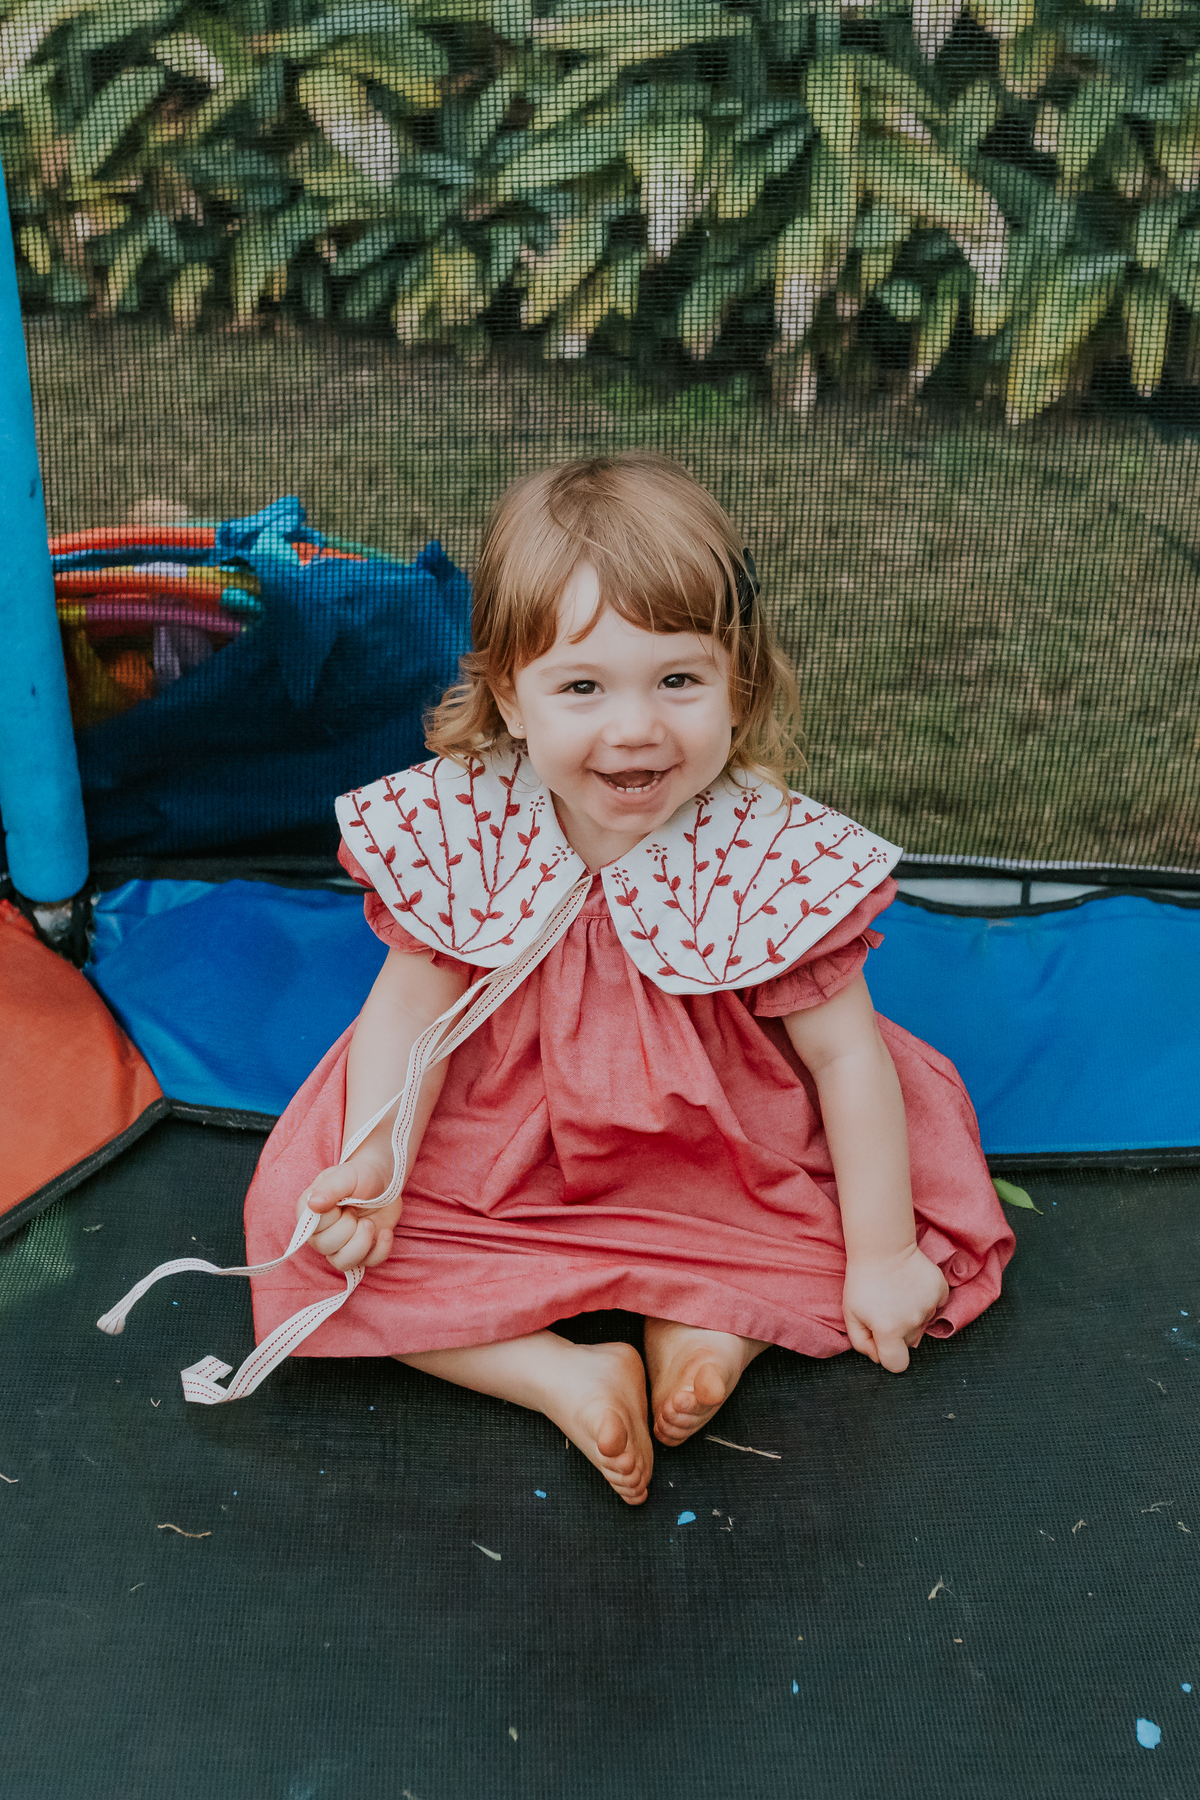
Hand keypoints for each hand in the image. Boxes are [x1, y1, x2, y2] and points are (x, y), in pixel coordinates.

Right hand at [295, 1153, 400, 1272]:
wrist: (385, 1181)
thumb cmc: (361, 1175)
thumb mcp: (347, 1175)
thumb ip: (330, 1188)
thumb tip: (312, 1204)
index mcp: (310, 1211)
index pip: (310, 1230)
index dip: (330, 1218)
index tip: (341, 1201)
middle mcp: (321, 1232)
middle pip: (325, 1247)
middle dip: (347, 1227)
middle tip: (355, 1209)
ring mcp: (341, 1244)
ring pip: (343, 1262)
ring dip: (361, 1242)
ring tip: (369, 1223)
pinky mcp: (362, 1251)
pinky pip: (368, 1264)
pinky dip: (380, 1249)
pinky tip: (384, 1232)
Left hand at [842, 1244, 949, 1373]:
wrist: (882, 1247)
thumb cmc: (862, 1281)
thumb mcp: (850, 1314)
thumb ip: (861, 1343)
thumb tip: (878, 1357)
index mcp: (889, 1331)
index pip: (897, 1365)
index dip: (889, 1357)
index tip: (883, 1342)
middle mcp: (912, 1322)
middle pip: (909, 1342)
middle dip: (898, 1332)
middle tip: (886, 1308)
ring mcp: (929, 1306)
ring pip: (922, 1324)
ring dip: (911, 1315)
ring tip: (897, 1293)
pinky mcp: (940, 1291)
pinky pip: (935, 1306)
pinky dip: (925, 1300)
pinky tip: (911, 1286)